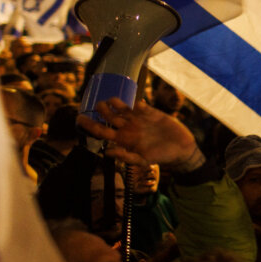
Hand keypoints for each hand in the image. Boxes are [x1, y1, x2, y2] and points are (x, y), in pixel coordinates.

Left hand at [77, 98, 198, 168]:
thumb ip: (126, 156)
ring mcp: (139, 119)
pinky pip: (140, 106)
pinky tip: (135, 104)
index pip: (101, 131)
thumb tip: (107, 152)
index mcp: (123, 140)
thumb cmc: (161, 157)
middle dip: (102, 110)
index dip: (90, 125)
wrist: (181, 149)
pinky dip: (136, 104)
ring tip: (111, 100)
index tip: (79, 119)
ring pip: (122, 108)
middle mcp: (128, 128)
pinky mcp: (151, 112)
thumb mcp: (143, 161)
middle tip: (98, 105)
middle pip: (109, 117)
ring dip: (115, 103)